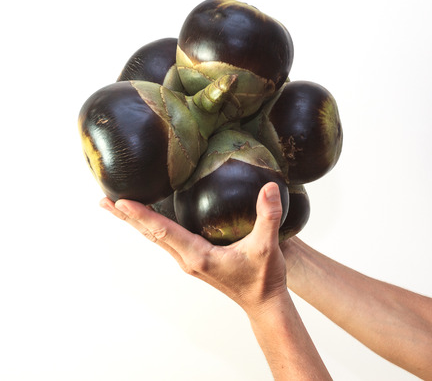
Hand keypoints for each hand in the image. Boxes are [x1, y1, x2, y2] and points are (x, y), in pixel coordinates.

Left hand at [100, 182, 287, 315]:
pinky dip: (152, 227)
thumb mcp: (267, 246)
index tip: (119, 201)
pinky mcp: (194, 259)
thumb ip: (268, 216)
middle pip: (150, 234)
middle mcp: (187, 259)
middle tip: (103, 200)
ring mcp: (188, 260)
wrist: (262, 303)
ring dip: (136, 222)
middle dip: (126, 217)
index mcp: (198, 256)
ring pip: (155, 238)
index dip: (141, 215)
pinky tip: (150, 219)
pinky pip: (166, 240)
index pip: (163, 232)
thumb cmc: (262, 278)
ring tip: (117, 207)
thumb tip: (270, 187)